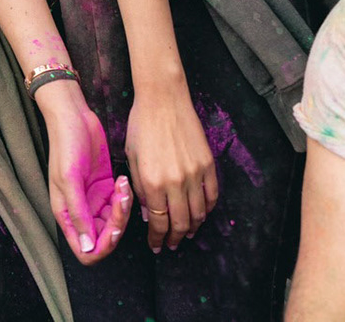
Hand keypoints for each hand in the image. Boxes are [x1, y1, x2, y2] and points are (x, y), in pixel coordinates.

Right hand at [37, 81, 130, 262]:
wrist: (73, 117)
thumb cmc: (65, 145)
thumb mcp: (69, 180)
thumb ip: (79, 214)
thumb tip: (87, 247)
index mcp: (66, 215)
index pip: (86, 250)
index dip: (102, 246)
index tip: (113, 228)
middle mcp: (80, 211)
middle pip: (104, 237)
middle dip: (117, 223)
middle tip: (121, 199)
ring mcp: (93, 200)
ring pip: (114, 221)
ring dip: (123, 208)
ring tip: (122, 185)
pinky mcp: (105, 187)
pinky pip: (120, 203)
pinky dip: (125, 195)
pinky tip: (122, 179)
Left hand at [124, 85, 218, 251]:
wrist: (163, 99)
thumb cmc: (141, 125)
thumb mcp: (132, 158)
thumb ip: (139, 189)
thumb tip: (148, 213)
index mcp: (153, 182)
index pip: (158, 222)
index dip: (157, 237)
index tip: (156, 245)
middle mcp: (176, 182)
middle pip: (180, 223)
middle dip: (175, 238)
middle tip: (172, 244)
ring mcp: (195, 174)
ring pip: (199, 213)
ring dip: (193, 228)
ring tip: (187, 233)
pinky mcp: (208, 164)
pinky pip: (212, 195)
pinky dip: (207, 209)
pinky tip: (201, 214)